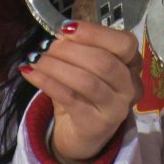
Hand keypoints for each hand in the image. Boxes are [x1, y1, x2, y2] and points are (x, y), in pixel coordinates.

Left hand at [22, 21, 143, 163]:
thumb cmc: (85, 94)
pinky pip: (70, 99)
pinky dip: (47, 83)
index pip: (124, 43)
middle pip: (104, 62)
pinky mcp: (96, 125)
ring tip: (36, 59)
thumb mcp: (86, 68)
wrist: (82, 135)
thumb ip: (78, 49)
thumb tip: (60, 35)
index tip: (66, 27)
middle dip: (71, 50)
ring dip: (57, 67)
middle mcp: (130, 87)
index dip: (95, 33)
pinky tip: (31, 73)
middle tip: (46, 46)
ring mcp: (116, 109)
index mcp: (132, 65)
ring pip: (87, 82)